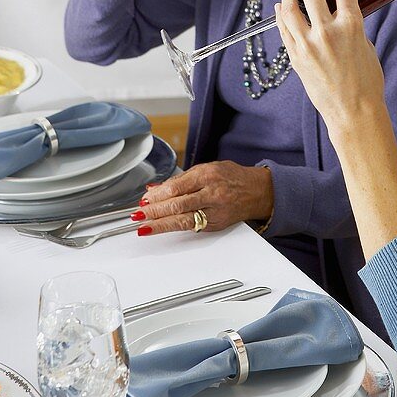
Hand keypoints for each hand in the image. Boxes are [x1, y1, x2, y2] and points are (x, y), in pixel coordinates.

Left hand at [135, 161, 273, 234]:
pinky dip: (174, 227)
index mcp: (208, 175)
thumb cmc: (231, 177)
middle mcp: (212, 194)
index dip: (158, 195)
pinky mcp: (216, 225)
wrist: (257, 191)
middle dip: (155, 211)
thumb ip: (181, 179)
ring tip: (144, 226)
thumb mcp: (207, 168)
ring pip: (183, 220)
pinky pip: (191, 227)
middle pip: (178, 205)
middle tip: (139, 215)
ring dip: (160, 224)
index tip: (144, 200)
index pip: (177, 187)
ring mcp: (215, 211)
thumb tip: (156, 188)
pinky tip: (162, 228)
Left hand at [275, 0, 385, 132]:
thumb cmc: (367, 82)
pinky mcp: (296, 58)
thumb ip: (351, 26)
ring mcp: (308, 45)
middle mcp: (327, 32)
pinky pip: (284, 30)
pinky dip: (282, 15)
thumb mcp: (366, 46)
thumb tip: (339, 12)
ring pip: (291, 8)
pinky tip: (282, 7)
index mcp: (352, 26)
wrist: (354, 113)